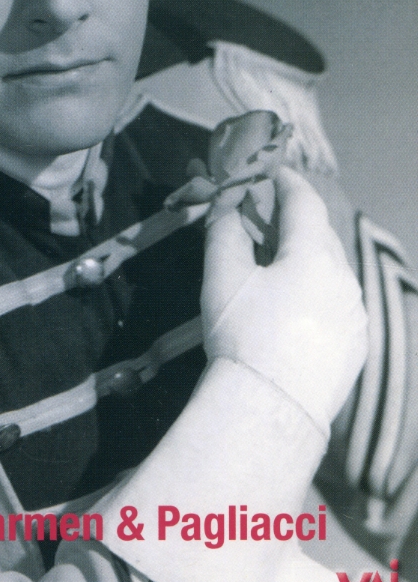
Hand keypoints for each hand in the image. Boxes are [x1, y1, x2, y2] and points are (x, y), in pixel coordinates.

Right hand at [201, 167, 367, 433]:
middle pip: (320, 234)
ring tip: (276, 267)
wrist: (271, 409)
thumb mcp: (223, 275)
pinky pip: (338, 304)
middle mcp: (345, 278)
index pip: (304, 201)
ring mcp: (356, 314)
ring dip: (306, 258)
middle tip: (265, 218)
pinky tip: (294, 309)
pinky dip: (317, 293)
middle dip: (293, 221)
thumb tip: (226, 201)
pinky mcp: (357, 346)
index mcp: (314, 254)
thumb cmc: (242, 334)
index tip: (270, 171)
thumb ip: (225, 230)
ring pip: (332, 271)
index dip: (285, 181)